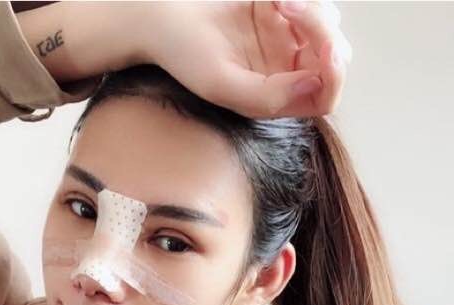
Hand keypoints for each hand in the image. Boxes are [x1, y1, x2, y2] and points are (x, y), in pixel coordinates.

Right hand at [133, 0, 351, 118]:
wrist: (165, 20)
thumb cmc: (186, 56)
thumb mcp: (220, 84)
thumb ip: (266, 97)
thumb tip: (313, 84)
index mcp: (275, 100)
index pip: (325, 97)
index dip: (333, 75)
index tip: (324, 46)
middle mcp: (286, 74)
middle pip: (333, 59)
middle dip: (322, 31)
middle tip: (288, 7)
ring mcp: (287, 43)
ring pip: (328, 27)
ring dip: (311, 8)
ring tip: (275, 1)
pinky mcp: (284, 14)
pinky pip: (314, 3)